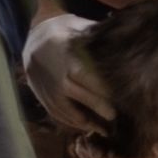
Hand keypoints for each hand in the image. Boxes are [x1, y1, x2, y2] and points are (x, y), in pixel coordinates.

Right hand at [22, 13, 114, 132]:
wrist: (32, 38)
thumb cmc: (63, 31)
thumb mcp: (79, 27)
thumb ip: (97, 36)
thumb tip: (124, 35)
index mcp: (70, 60)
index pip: (91, 79)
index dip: (105, 91)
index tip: (122, 97)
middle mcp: (60, 79)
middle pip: (83, 98)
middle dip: (100, 109)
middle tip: (116, 117)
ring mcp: (50, 91)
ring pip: (70, 112)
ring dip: (87, 123)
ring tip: (105, 130)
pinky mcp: (44, 98)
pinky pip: (59, 115)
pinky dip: (72, 123)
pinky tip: (85, 127)